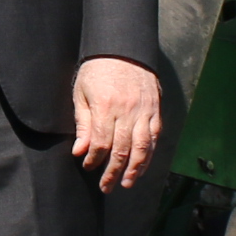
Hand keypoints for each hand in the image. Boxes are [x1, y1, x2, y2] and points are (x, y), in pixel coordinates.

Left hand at [71, 55, 163, 191]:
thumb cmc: (97, 70)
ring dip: (135, 168)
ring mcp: (144, 110)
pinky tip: (143, 165)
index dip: (94, 159)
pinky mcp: (155, 109)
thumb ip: (83, 123)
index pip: (100, 143)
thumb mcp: (81, 93)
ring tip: (127, 183)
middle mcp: (127, 111)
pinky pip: (154, 136)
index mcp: (105, 106)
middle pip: (122, 149)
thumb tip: (80, 151)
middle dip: (113, 171)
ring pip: (142, 146)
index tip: (89, 167)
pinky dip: (149, 153)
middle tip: (106, 187)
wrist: (123, 48)